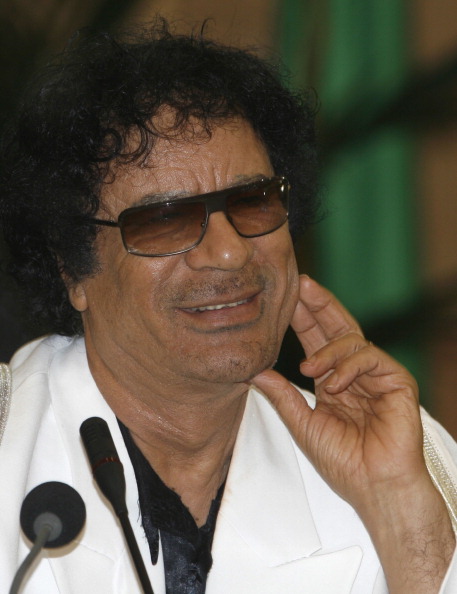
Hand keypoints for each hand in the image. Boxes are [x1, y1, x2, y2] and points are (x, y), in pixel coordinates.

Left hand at [252, 274, 422, 505]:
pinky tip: (334, 383)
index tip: (283, 300)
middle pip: (338, 327)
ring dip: (327, 350)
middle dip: (318, 305)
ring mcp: (377, 375)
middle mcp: (355, 373)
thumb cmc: (342, 461)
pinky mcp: (397, 380)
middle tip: (300, 284)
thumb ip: (282, 396)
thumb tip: (254, 372)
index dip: (302, 318)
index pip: (318, 340)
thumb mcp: (303, 424)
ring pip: (352, 339)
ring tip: (310, 368)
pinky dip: (348, 366)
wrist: (373, 486)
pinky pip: (370, 356)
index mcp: (334, 381)